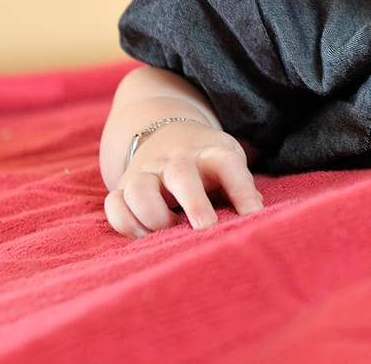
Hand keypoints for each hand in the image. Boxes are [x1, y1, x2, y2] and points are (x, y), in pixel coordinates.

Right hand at [104, 120, 263, 238]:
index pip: (227, 163)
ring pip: (139, 191)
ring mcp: (145, 172)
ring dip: (154, 217)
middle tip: (206, 228)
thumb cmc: (206, 162)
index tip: (253, 215)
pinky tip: (146, 235)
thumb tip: (255, 217)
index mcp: (208, 152)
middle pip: (180, 174)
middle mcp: (174, 160)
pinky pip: (115, 206)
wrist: (166, 135)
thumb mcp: (228, 163)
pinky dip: (127, 225)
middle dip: (194, 203)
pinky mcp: (123, 187)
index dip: (242, 190)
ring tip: (171, 231)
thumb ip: (242, 189)